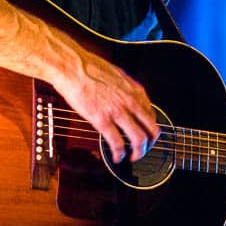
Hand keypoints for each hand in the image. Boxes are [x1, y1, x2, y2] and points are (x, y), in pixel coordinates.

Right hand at [56, 49, 158, 163]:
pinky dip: (119, 154)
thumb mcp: (118, 75)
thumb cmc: (90, 68)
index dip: (149, 129)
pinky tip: (116, 157)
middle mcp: (131, 102)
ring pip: (139, 139)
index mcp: (135, 90)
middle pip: (151, 129)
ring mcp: (118, 111)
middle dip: (149, 144)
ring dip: (138, 153)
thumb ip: (126, 90)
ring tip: (132, 157)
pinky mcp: (102, 120)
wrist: (73, 67)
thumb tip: (128, 98)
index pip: (152, 115)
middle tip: (142, 150)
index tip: (144, 135)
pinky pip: (117, 143)